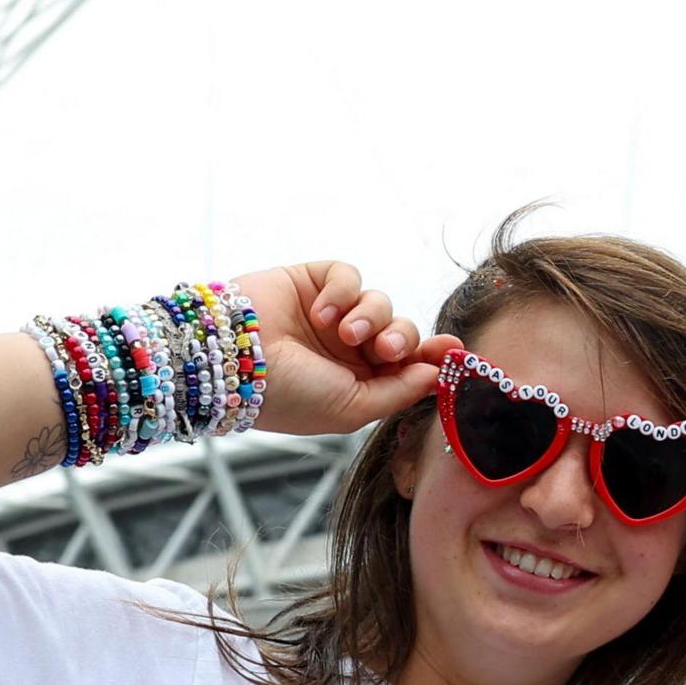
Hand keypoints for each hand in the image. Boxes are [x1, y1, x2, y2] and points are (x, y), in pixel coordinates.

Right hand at [236, 262, 454, 437]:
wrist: (230, 363)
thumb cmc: (286, 395)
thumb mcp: (351, 409)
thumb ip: (399, 392)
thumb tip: (438, 373)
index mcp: (357, 381)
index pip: (408, 365)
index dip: (435, 356)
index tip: (454, 350)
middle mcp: (346, 349)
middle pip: (401, 332)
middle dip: (402, 338)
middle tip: (386, 348)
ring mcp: (330, 315)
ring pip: (380, 302)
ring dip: (372, 316)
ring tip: (346, 332)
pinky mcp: (312, 282)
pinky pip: (349, 275)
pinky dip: (343, 291)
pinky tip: (321, 311)